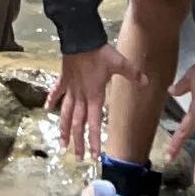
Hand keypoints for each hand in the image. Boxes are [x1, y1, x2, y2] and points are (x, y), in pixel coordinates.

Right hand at [48, 42, 141, 163]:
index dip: (93, 140)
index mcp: (94, 96)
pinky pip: (57, 91)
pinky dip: (52, 99)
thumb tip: (147, 83)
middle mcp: (81, 96)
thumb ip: (132, 73)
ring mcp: (71, 88)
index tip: (94, 156)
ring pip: (66, 113)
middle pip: (78, 123)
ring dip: (64, 129)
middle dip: (78, 142)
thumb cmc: (99, 52)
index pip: (93, 123)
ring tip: (61, 144)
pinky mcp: (64, 79)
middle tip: (78, 158)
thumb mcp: (118, 62)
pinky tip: (47, 108)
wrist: (80, 37)